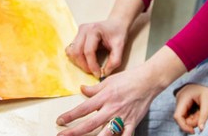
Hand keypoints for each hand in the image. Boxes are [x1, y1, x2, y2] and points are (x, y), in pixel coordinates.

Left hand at [56, 46, 186, 135]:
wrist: (148, 81)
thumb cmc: (128, 79)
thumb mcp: (108, 81)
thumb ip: (94, 89)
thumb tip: (82, 89)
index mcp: (104, 97)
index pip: (83, 109)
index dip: (70, 116)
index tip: (59, 121)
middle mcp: (111, 108)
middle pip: (90, 124)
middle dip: (74, 131)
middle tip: (62, 135)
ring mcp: (122, 117)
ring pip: (106, 133)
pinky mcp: (132, 122)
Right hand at [67, 0, 143, 77]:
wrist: (116, 23)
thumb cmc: (118, 33)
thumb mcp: (120, 46)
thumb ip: (115, 60)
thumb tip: (105, 73)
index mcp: (94, 30)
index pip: (88, 51)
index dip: (92, 65)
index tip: (98, 74)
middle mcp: (83, 29)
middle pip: (77, 52)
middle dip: (84, 65)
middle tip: (93, 72)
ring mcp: (78, 32)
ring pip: (71, 52)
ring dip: (78, 62)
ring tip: (89, 66)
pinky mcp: (77, 36)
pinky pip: (71, 50)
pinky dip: (76, 58)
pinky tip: (85, 60)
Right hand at [173, 84, 207, 133]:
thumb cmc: (207, 87)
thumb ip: (204, 116)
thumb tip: (201, 129)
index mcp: (183, 98)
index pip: (177, 116)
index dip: (184, 126)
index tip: (194, 131)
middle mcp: (179, 100)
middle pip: (181, 118)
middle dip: (192, 121)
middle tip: (202, 118)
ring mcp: (181, 101)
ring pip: (184, 116)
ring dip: (193, 118)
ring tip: (202, 111)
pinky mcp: (184, 102)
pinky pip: (186, 113)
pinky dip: (193, 115)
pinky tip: (199, 110)